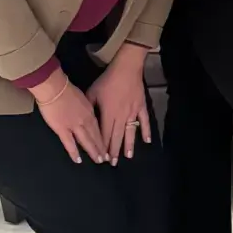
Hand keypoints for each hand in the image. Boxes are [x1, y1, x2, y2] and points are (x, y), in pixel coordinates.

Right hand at [32, 70, 107, 163]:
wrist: (55, 88)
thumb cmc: (67, 90)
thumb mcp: (83, 97)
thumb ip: (87, 107)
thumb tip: (90, 113)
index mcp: (90, 112)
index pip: (99, 127)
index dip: (104, 137)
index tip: (109, 145)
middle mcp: (85, 120)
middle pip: (95, 136)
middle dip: (102, 148)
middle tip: (107, 158)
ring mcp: (74, 125)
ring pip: (86, 141)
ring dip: (93, 151)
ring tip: (99, 161)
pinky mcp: (62, 129)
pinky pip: (69, 143)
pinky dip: (74, 152)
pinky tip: (78, 160)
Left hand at [87, 45, 151, 163]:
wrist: (126, 69)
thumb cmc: (107, 80)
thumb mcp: (92, 93)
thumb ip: (90, 108)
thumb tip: (85, 120)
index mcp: (108, 114)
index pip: (104, 134)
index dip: (102, 146)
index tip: (101, 158)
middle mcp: (120, 116)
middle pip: (116, 136)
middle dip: (114, 150)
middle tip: (113, 163)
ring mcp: (132, 112)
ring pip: (129, 132)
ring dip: (128, 145)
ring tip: (127, 157)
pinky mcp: (141, 107)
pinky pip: (144, 121)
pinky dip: (145, 131)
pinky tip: (147, 141)